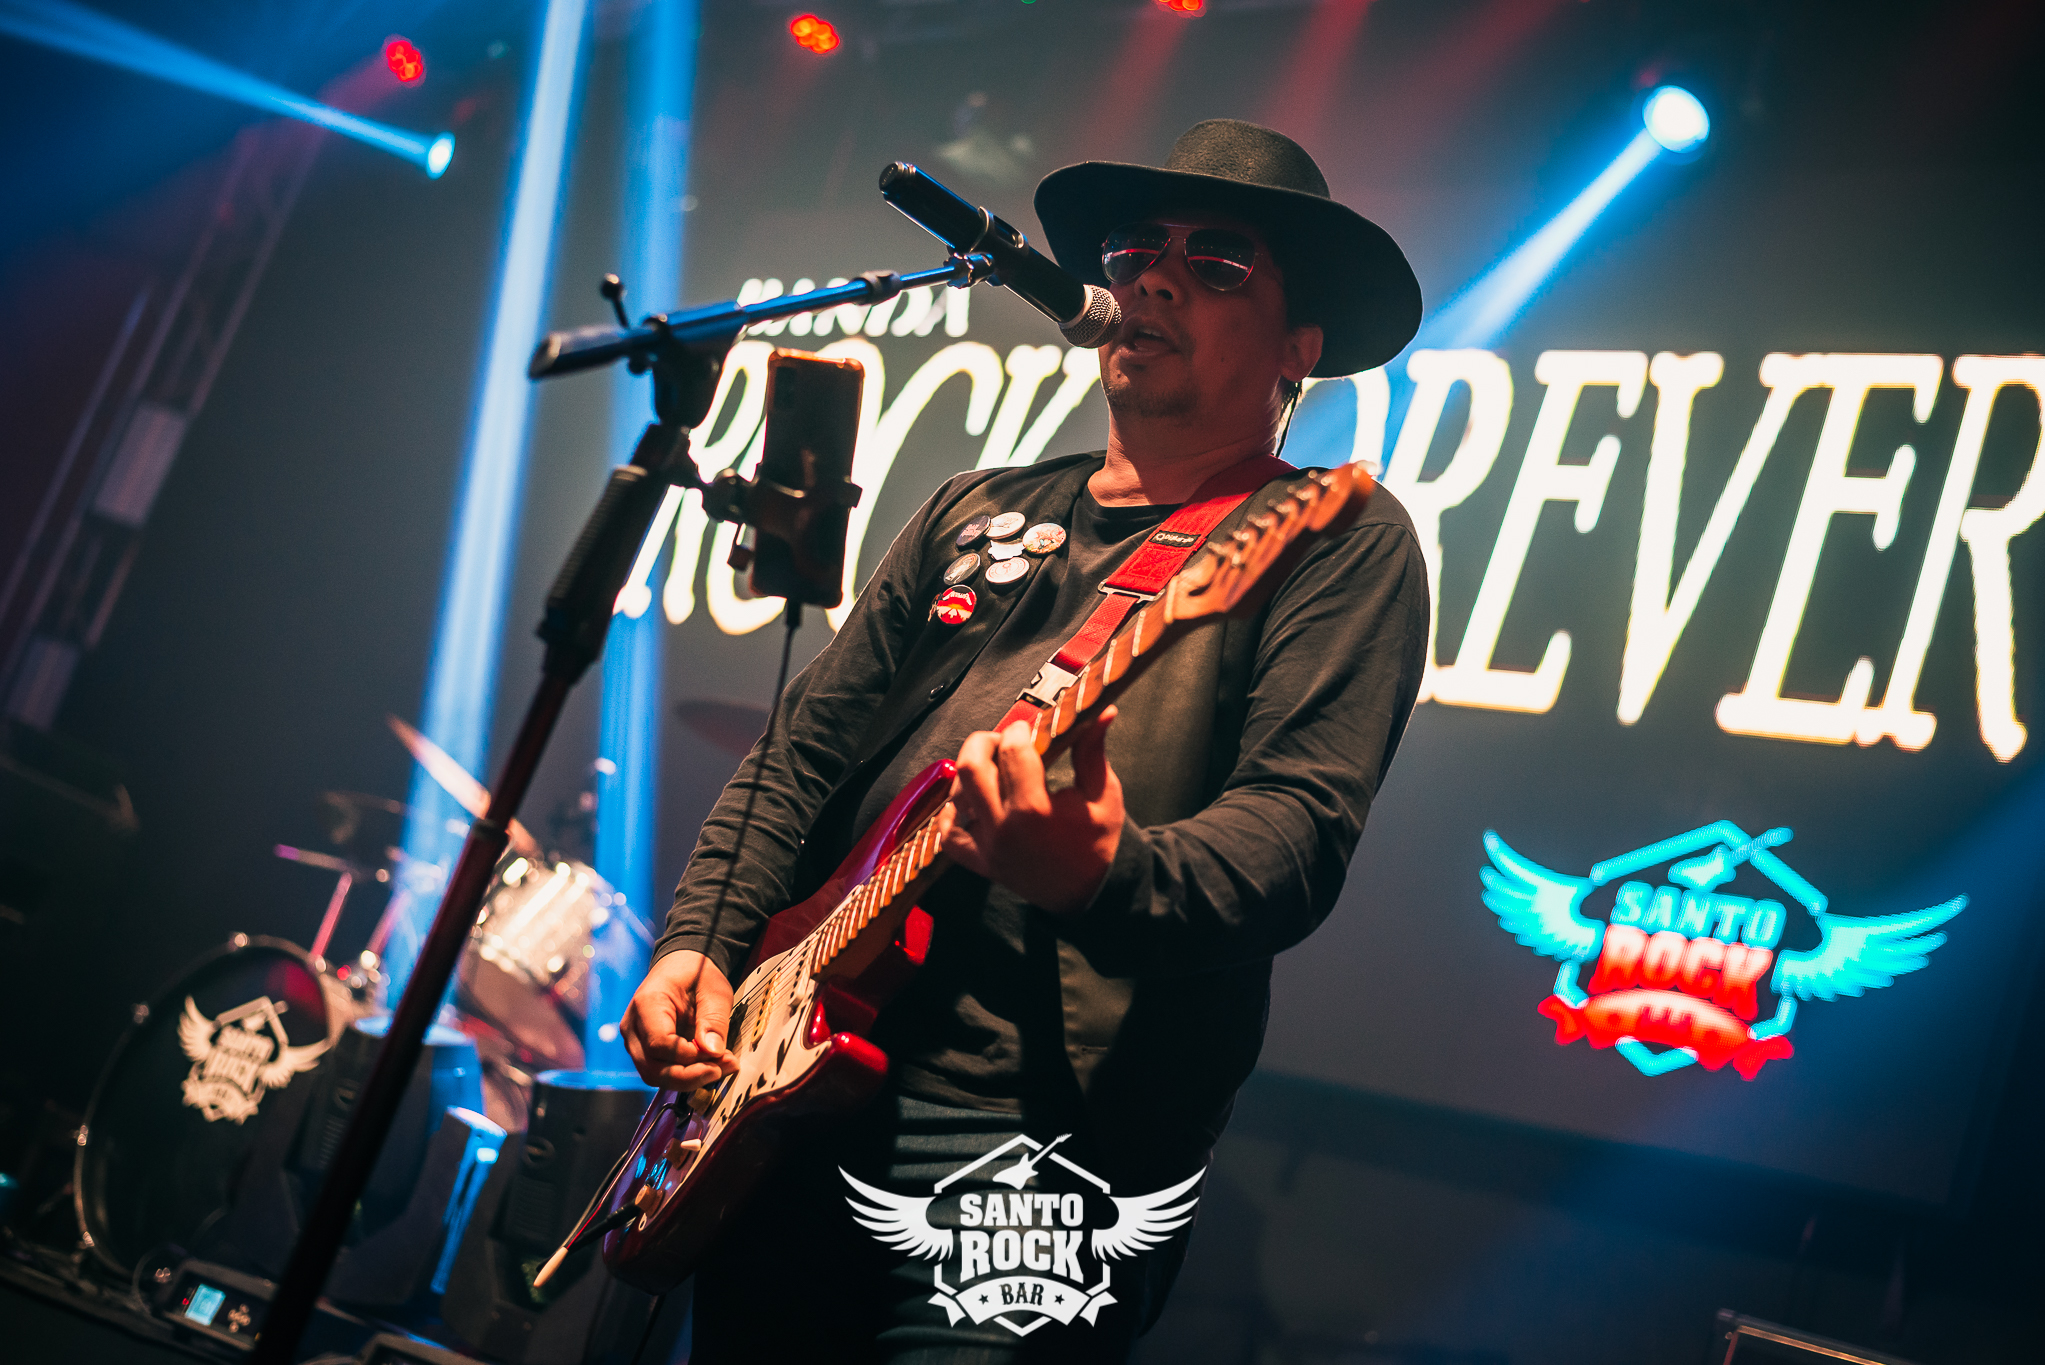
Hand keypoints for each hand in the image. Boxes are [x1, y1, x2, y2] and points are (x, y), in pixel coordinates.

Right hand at [620, 950, 738, 1090]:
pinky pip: (659, 1071)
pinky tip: (708, 1066)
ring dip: (688, 1079)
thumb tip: (712, 1052)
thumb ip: (713, 1020)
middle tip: (722, 1069)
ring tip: (719, 1068)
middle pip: (653, 1068)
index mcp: (647, 1004)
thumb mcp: (714, 990)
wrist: (681, 967)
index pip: (659, 1044)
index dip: (689, 1057)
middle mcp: (632, 1026)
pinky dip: (684, 1074)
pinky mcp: (643, 1050)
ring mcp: (634, 1040)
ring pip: (654, 1075)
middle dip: (690, 1076)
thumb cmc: (696, 974)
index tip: (717, 1054)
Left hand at [940, 706, 1123, 915]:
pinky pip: (949, 837)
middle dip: (984, 742)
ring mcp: (988, 848)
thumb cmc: (1099, 843)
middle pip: (971, 768)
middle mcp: (1004, 829)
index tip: (1029, 728)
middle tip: (1002, 740)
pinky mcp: (981, 863)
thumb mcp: (1102, 793)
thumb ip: (1092, 751)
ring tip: (992, 769)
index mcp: (1034, 810)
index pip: (1012, 752)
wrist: (1092, 894)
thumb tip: (1101, 711)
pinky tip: (968, 804)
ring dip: (969, 775)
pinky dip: (951, 817)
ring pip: (955, 797)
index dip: (1019, 730)